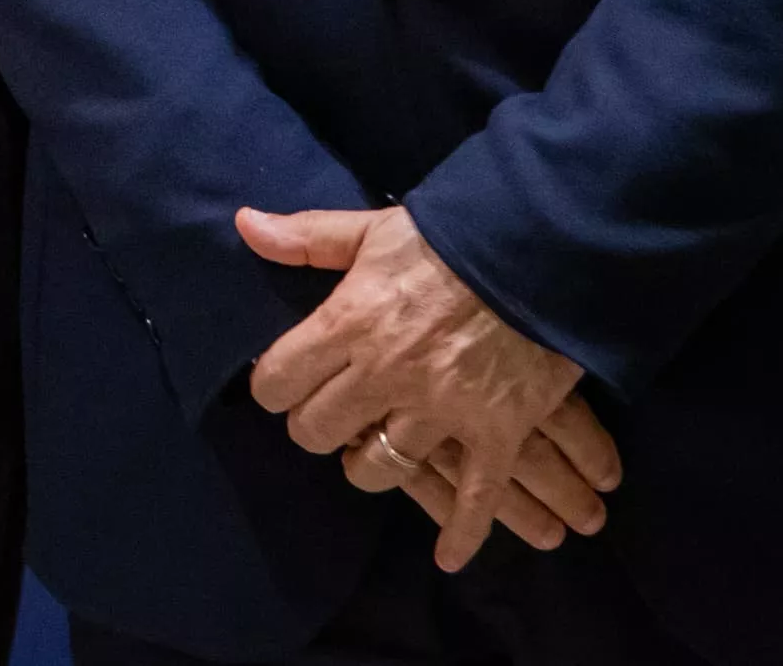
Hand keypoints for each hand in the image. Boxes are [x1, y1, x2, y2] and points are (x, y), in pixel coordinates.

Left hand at [240, 203, 606, 567]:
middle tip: (330, 416)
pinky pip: (475, 497)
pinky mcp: (495, 432)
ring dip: (372, 465)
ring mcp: (441, 410)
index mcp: (348, 322)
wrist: (538, 250)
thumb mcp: (370, 229)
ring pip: (381, 467)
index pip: (278, 381)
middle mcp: (385, 374)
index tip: (286, 383)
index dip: (275, 386)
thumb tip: (244, 224)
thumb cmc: (449, 238)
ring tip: (375, 453)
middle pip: (320, 430)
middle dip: (317, 427)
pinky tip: (448, 557)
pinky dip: (463, 533)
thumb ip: (306, 237)